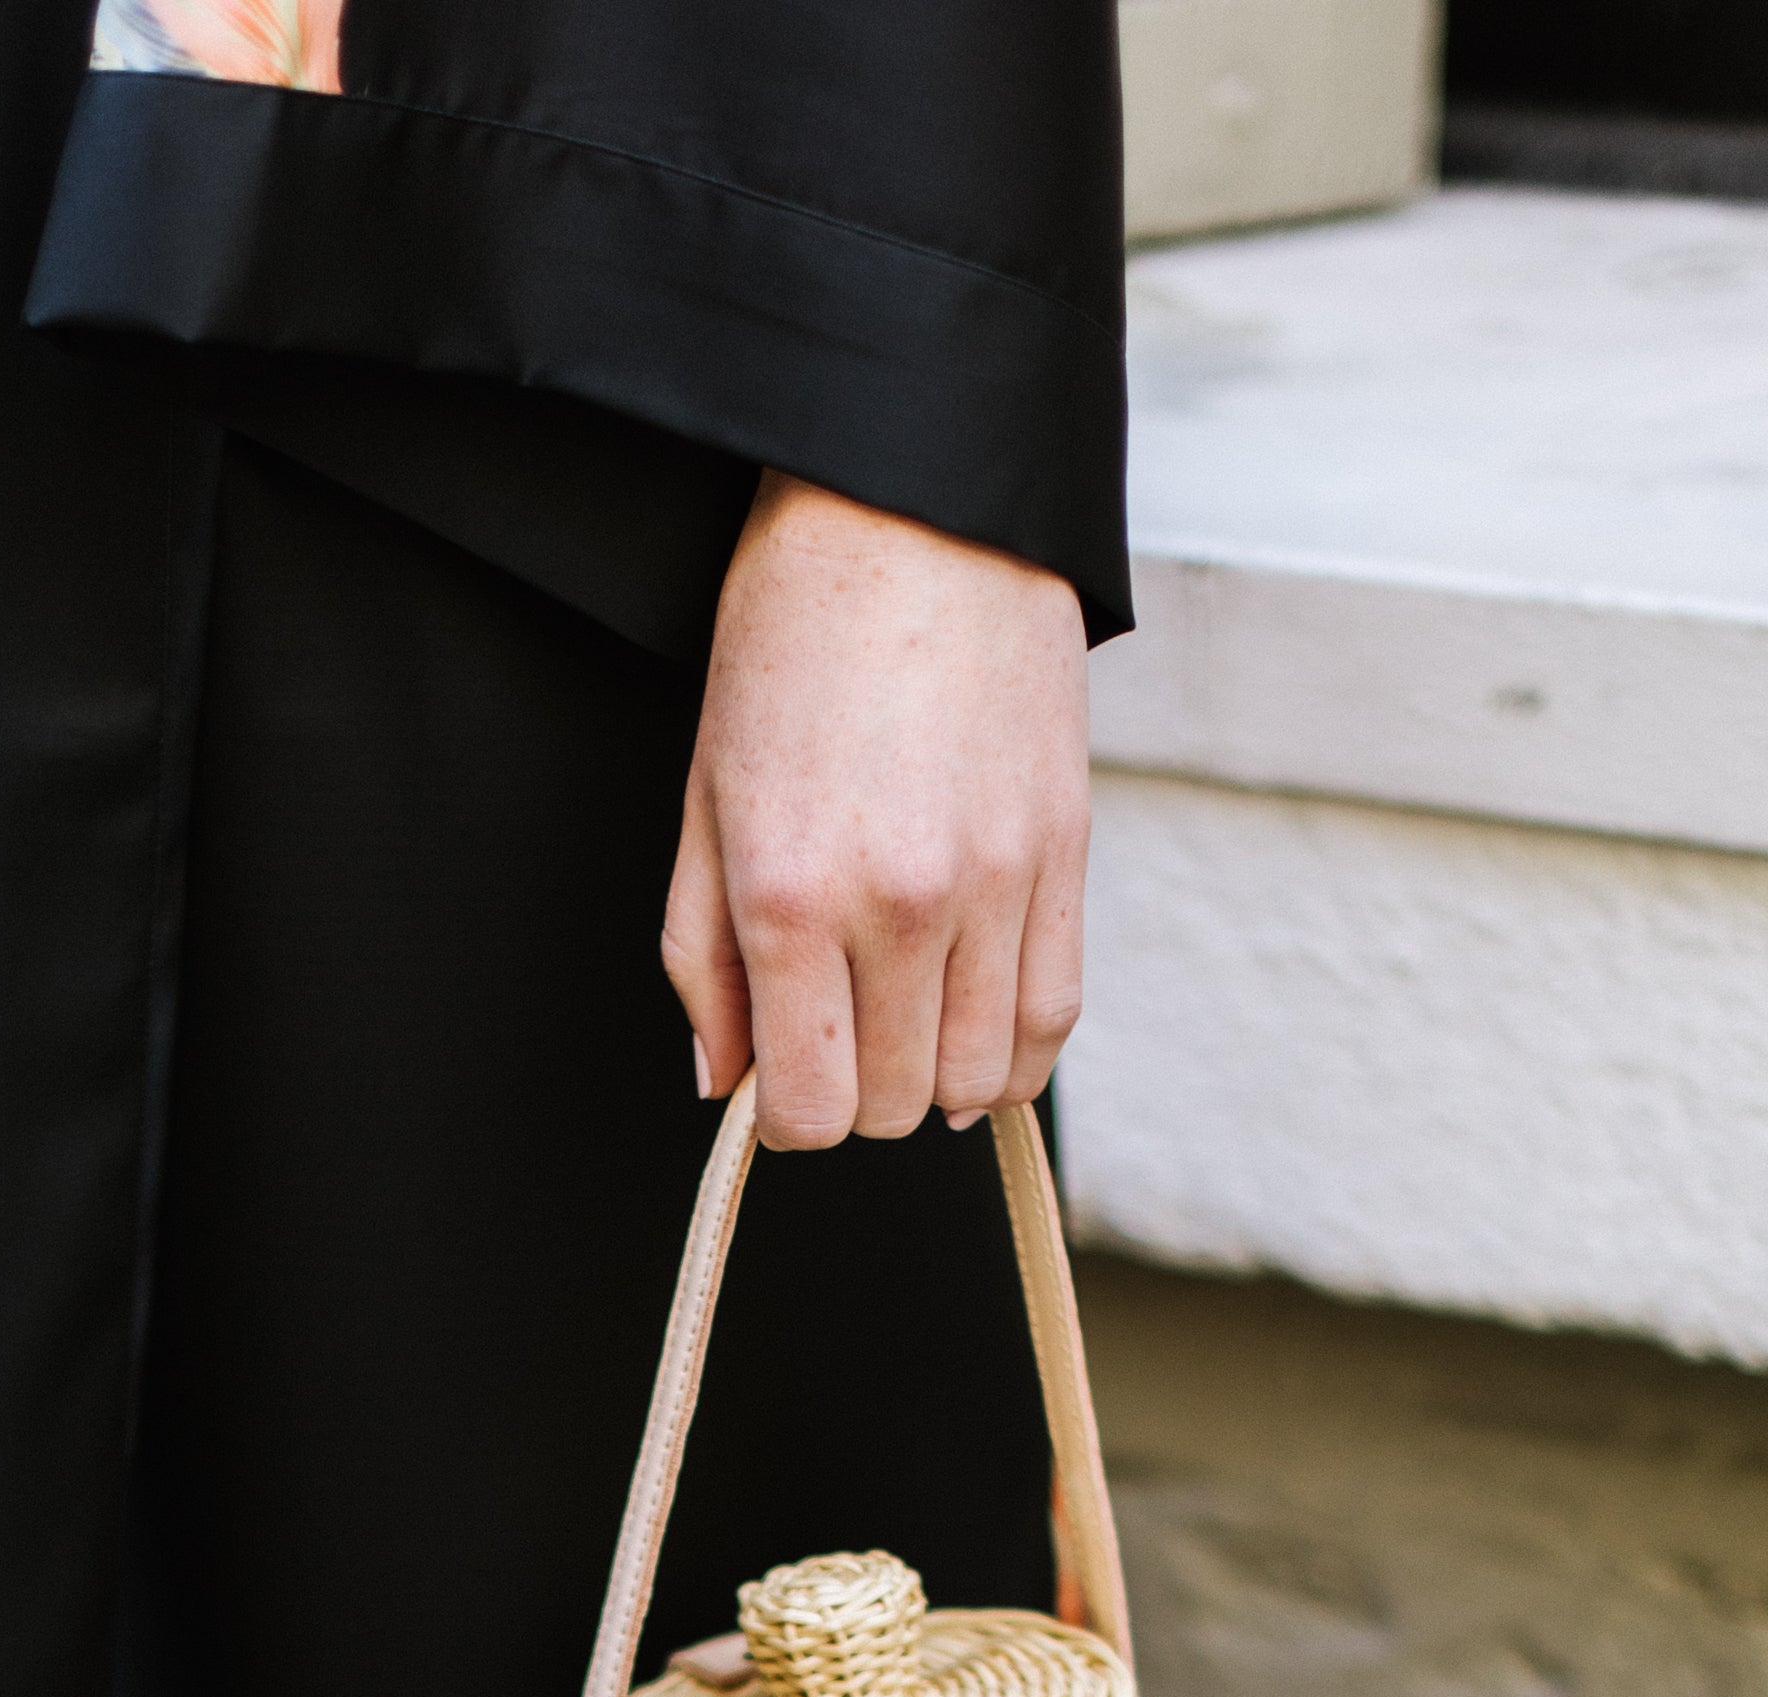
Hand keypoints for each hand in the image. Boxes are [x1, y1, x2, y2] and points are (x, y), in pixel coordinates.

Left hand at [662, 474, 1090, 1151]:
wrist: (911, 511)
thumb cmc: (791, 643)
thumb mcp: (706, 801)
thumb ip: (704, 960)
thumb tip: (722, 1084)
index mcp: (793, 898)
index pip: (807, 1109)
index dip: (788, 1114)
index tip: (783, 1072)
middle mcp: (901, 906)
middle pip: (894, 1107)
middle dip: (859, 1094)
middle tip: (840, 1031)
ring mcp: (995, 884)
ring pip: (978, 1079)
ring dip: (936, 1077)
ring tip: (907, 1020)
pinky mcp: (1064, 853)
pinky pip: (1053, 1018)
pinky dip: (1014, 1053)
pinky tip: (976, 1028)